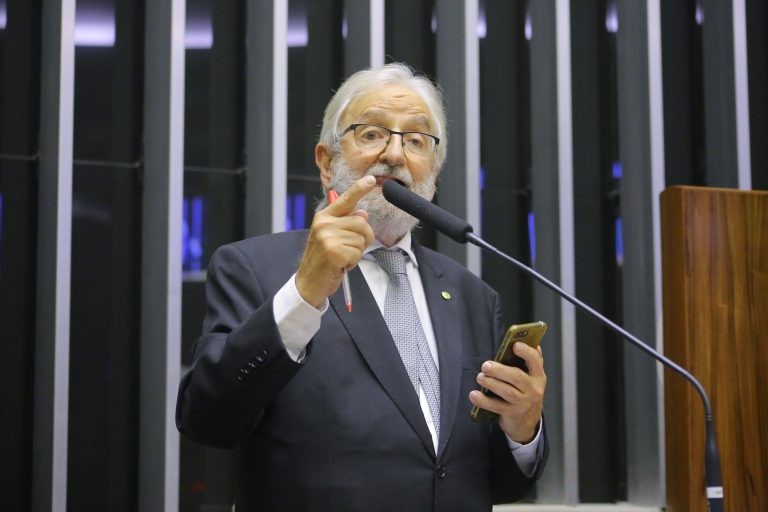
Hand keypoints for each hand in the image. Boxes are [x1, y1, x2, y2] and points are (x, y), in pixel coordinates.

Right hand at [295, 176, 375, 307]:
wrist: (308, 282)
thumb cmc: (322, 259)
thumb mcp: (331, 237)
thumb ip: (346, 223)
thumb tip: (363, 213)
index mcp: (324, 217)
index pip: (345, 199)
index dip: (360, 189)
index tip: (372, 180)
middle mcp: (324, 223)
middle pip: (362, 223)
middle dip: (363, 238)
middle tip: (348, 249)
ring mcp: (328, 237)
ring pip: (362, 239)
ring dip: (356, 252)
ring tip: (342, 257)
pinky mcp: (334, 252)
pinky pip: (357, 253)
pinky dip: (353, 263)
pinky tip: (341, 265)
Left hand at [468, 343, 546, 442]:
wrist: (528, 422)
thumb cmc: (526, 393)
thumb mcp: (532, 378)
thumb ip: (533, 361)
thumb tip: (534, 344)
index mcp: (538, 377)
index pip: (536, 362)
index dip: (526, 353)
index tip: (515, 345)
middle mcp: (533, 390)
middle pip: (517, 377)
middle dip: (499, 370)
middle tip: (486, 366)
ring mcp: (523, 403)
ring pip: (507, 392)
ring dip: (491, 383)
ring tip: (480, 377)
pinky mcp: (511, 414)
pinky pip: (495, 406)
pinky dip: (483, 400)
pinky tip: (474, 394)